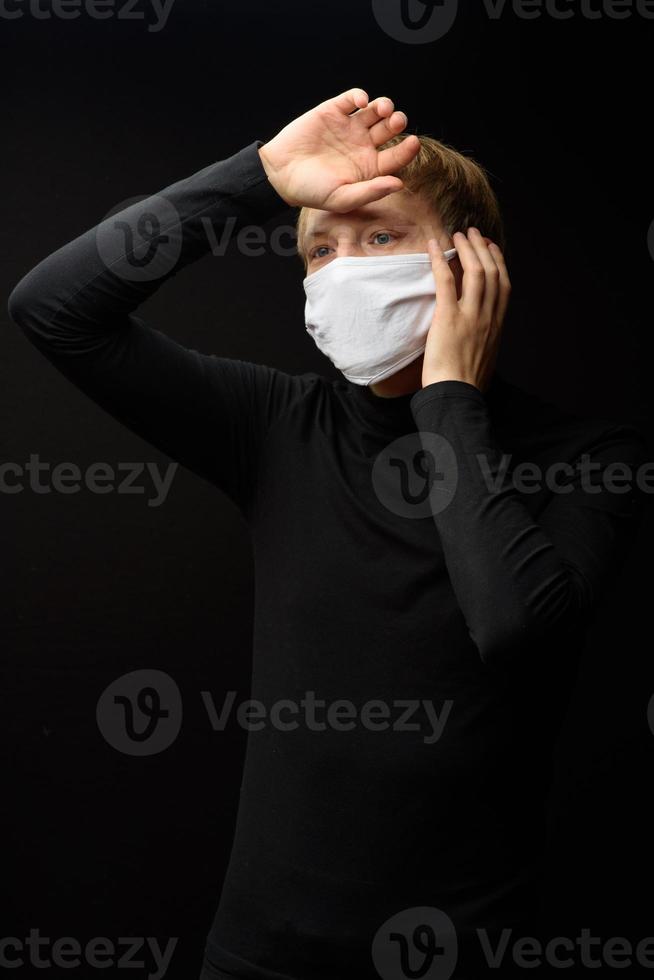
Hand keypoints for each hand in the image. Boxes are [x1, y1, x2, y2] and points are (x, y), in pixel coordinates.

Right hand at [257, 87, 420, 211]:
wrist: (281, 173)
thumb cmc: (312, 191)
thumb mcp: (342, 198)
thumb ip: (370, 192)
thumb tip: (399, 184)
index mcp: (369, 167)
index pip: (396, 156)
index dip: (407, 149)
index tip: (413, 142)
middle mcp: (363, 145)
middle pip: (389, 129)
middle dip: (397, 122)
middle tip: (397, 121)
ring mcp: (349, 127)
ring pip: (375, 111)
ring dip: (384, 106)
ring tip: (383, 109)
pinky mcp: (333, 111)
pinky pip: (352, 99)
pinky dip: (359, 96)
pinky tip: (361, 102)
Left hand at [421, 229, 510, 392]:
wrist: (457, 397)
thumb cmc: (466, 385)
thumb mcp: (485, 360)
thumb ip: (485, 343)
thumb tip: (481, 340)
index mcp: (498, 326)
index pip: (504, 285)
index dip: (498, 262)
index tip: (492, 249)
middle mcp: (489, 317)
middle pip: (492, 272)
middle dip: (483, 248)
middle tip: (473, 233)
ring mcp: (471, 316)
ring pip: (475, 271)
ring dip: (467, 248)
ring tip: (458, 234)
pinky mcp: (449, 318)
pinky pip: (446, 281)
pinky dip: (440, 260)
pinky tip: (434, 246)